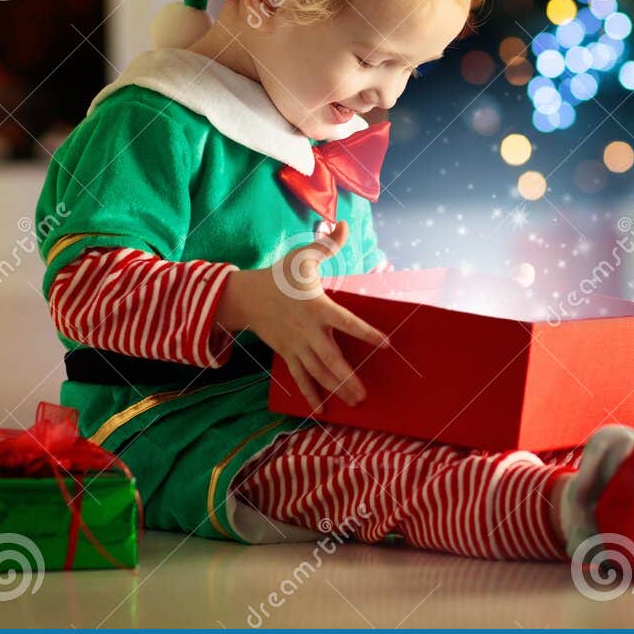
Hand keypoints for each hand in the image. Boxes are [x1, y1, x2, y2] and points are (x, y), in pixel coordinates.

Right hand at [215, 220, 388, 411]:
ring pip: (318, 372)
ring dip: (336, 389)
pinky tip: (323, 411)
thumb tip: (344, 222)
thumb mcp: (303, 255)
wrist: (246, 297)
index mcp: (317, 307)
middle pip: (331, 358)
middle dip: (348, 377)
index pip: (347, 322)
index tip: (387, 344)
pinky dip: (311, 395)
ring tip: (355, 402)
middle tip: (365, 394)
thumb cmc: (280, 275)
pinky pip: (301, 378)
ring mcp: (296, 346)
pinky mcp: (288, 355)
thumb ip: (327, 244)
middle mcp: (308, 331)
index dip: (367, 333)